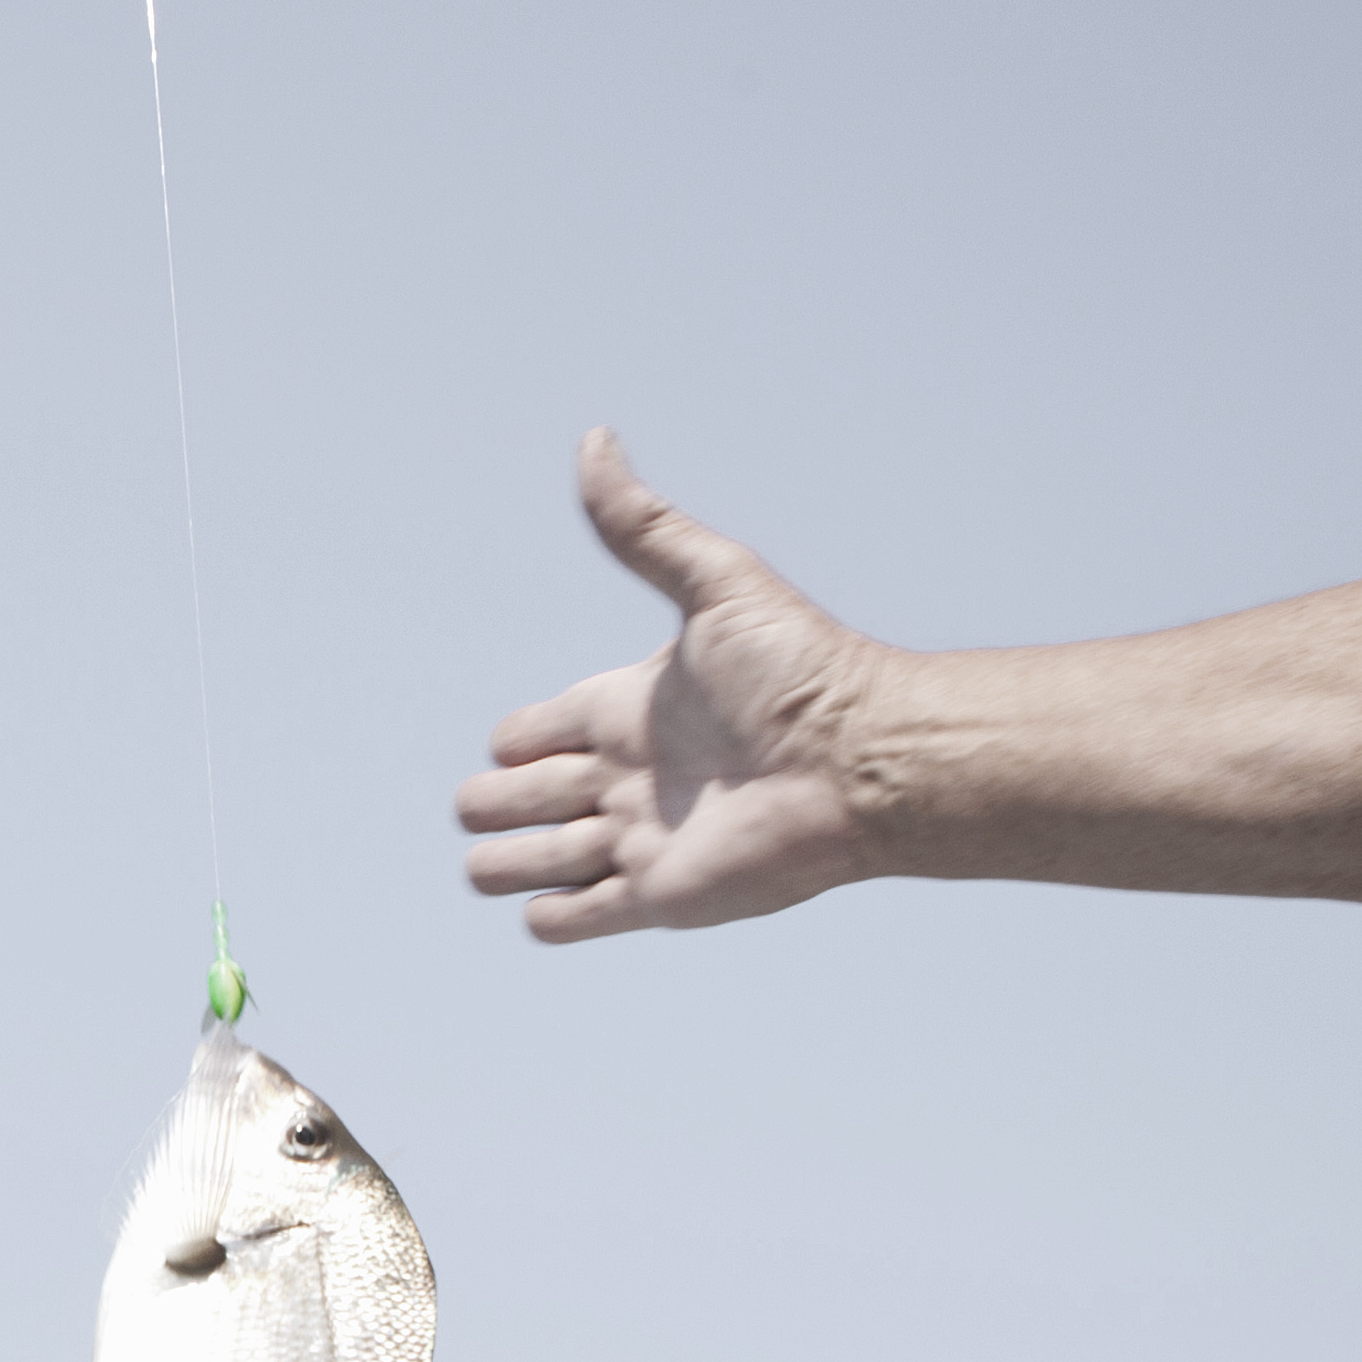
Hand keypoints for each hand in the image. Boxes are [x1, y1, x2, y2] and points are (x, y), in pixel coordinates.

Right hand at [456, 431, 894, 938]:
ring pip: (521, 865)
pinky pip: (564, 922)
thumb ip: (643, 526)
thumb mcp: (716, 583)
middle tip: (556, 792)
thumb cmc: (803, 671)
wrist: (865, 760)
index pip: (523, 738)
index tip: (543, 739)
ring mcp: (634, 843)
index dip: (514, 741)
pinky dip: (546, 914)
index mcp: (622, 710)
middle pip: (508, 802)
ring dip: (508, 861)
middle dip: (496, 804)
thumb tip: (594, 439)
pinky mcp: (654, 899)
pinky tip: (568, 888)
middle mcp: (621, 779)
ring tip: (554, 847)